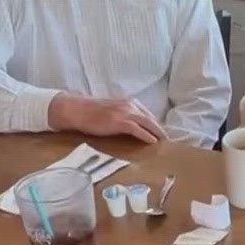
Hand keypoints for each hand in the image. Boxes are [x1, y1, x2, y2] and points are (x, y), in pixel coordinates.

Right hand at [49, 94, 166, 143]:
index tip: (161, 132)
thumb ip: (123, 115)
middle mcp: (130, 105)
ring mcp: (125, 113)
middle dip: (160, 129)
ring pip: (148, 123)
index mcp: (129, 102)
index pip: (147, 114)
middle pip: (151, 118)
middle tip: (167, 139)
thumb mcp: (112, 111)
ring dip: (157, 133)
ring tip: (164, 142)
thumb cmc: (91, 112)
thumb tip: (133, 127)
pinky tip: (153, 142)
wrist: (77, 109)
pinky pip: (138, 130)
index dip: (155, 124)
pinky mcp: (120, 122)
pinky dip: (147, 136)